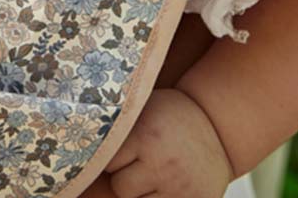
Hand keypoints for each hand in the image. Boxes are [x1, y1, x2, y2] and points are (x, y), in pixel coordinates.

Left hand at [104, 88, 233, 197]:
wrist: (217, 127)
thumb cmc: (169, 116)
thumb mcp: (145, 109)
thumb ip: (118, 126)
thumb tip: (80, 138)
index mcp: (146, 135)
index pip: (108, 161)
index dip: (111, 156)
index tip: (119, 149)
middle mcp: (161, 163)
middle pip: (121, 187)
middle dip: (124, 177)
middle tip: (137, 163)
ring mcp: (178, 188)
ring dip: (141, 192)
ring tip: (152, 173)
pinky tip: (163, 186)